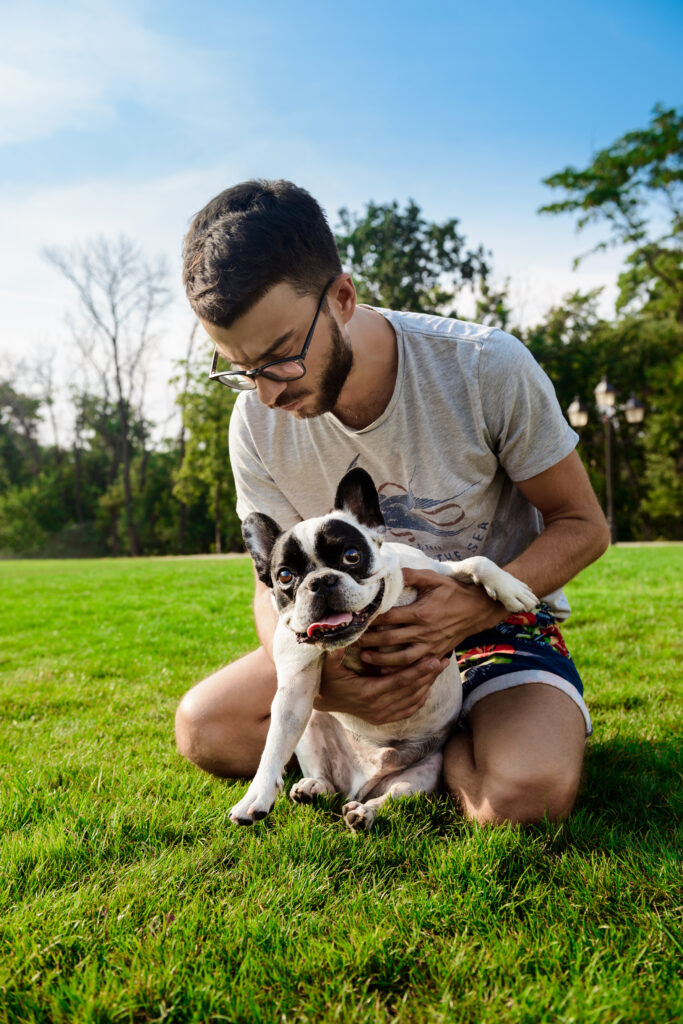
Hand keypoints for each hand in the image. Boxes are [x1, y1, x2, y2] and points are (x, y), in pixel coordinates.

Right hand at [314, 647, 449, 725]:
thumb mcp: (328, 665)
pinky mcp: (382, 719)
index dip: (418, 670)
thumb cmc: (327, 678)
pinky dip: (420, 700)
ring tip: (440, 669)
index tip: (434, 659)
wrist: (323, 700)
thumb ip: (335, 652)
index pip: (400, 681)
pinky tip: (428, 687)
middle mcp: (377, 707)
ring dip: (428, 685)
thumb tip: (342, 637)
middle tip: (445, 659)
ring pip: (412, 700)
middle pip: (411, 690)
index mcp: (368, 693)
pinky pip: (407, 711)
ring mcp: (380, 715)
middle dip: (429, 675)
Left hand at [358, 567, 504, 670]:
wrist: (478, 610)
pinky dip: (399, 670)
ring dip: (381, 660)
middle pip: (390, 639)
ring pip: (401, 658)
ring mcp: (431, 646)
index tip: (357, 619)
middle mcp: (425, 632)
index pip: (389, 618)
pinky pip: (415, 666)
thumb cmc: (453, 592)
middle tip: (352, 640)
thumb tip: (389, 570)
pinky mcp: (436, 654)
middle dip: (369, 641)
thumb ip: (410, 575)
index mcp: (422, 612)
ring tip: (364, 657)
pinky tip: (385, 671)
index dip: (371, 619)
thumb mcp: (433, 578)